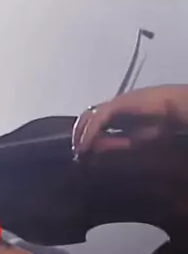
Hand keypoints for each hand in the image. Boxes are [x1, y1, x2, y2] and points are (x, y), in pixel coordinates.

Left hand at [73, 85, 187, 155]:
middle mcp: (113, 105)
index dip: (84, 135)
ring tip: (79, 150)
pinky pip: (99, 118)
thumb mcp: (135, 139)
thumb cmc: (162, 123)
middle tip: (76, 151)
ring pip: (90, 116)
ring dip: (81, 134)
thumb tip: (95, 148)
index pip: (93, 121)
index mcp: (118, 113)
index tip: (80, 151)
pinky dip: (91, 132)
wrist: (176, 108)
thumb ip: (115, 143)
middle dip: (78, 134)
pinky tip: (87, 144)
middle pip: (87, 116)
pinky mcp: (119, 103)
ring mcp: (116, 102)